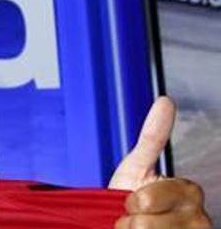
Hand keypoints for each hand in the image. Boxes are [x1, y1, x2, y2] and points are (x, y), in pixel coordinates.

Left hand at [109, 96, 211, 228]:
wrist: (118, 223)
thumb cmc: (129, 197)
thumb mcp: (137, 165)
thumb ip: (152, 137)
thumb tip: (165, 101)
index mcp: (190, 193)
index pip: (148, 199)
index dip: (132, 201)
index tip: (135, 198)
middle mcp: (199, 219)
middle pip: (146, 223)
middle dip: (131, 220)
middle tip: (136, 216)